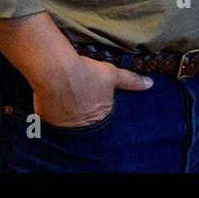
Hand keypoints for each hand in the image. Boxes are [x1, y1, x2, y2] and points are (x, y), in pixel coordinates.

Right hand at [32, 55, 150, 128]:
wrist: (57, 72)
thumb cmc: (87, 72)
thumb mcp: (113, 74)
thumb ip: (132, 81)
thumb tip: (150, 85)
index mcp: (101, 116)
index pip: (103, 115)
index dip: (99, 104)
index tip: (93, 96)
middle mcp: (83, 124)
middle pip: (86, 120)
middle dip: (84, 110)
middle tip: (79, 96)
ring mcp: (65, 124)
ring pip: (69, 120)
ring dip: (69, 112)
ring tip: (66, 96)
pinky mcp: (48, 121)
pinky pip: (52, 119)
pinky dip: (54, 112)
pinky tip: (54, 100)